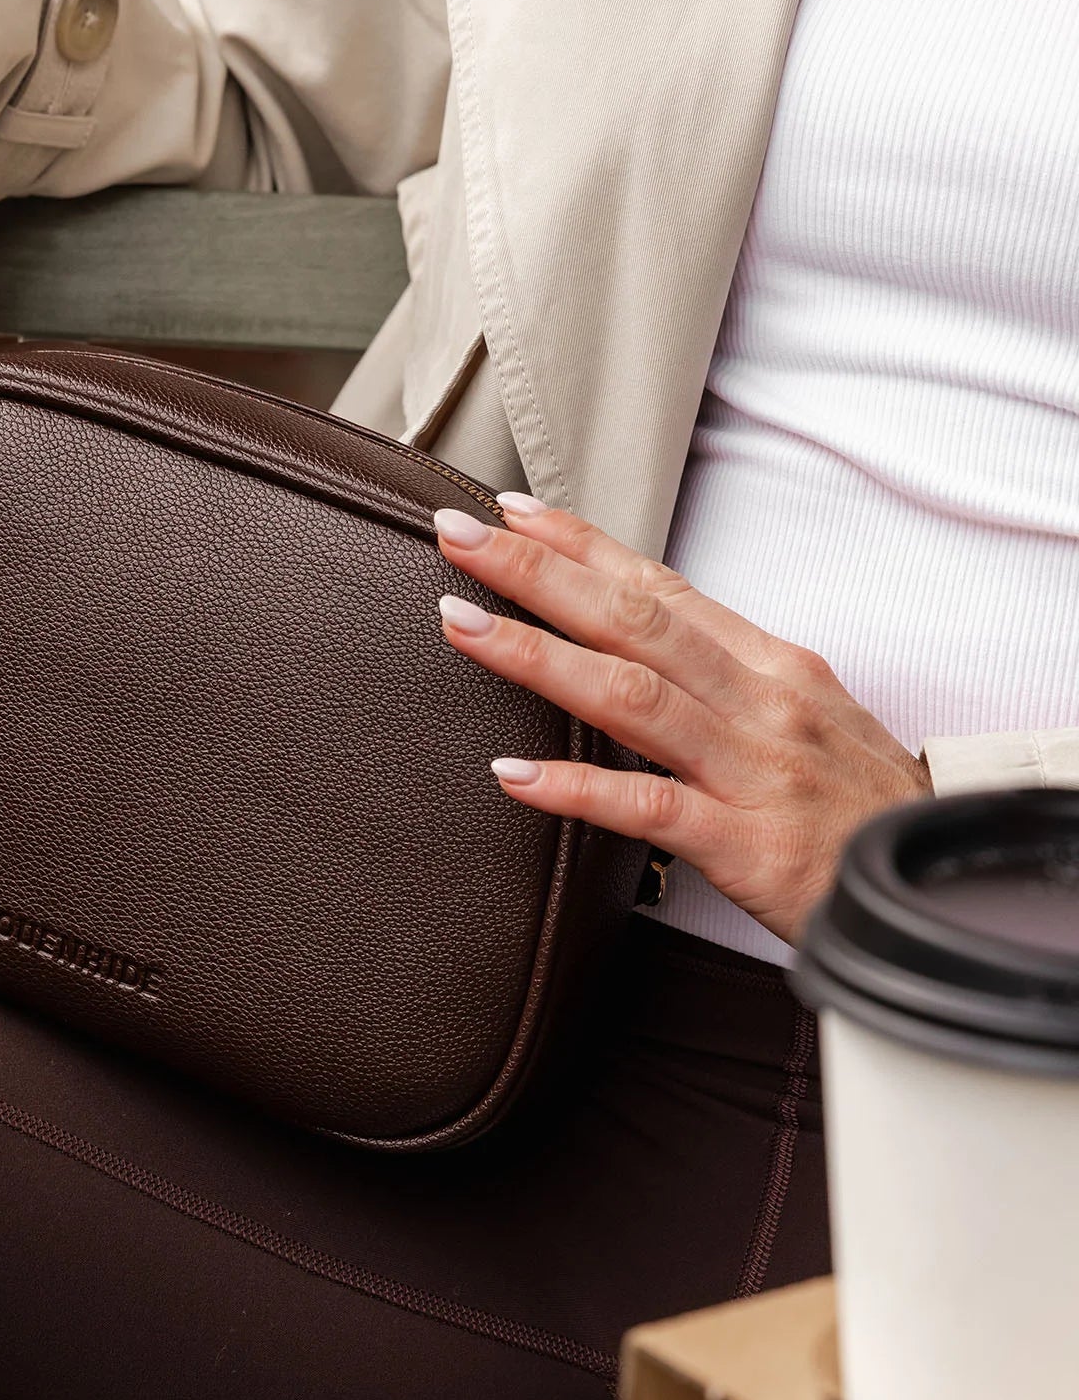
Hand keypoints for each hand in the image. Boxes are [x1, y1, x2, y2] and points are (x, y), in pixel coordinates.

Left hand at [433, 496, 929, 942]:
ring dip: (539, 655)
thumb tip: (644, 642)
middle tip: (459, 536)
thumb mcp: (805, 721)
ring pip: (633, 695)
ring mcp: (753, 770)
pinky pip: (649, 808)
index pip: (662, 588)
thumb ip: (727, 681)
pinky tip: (513, 773)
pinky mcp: (747, 845)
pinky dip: (577, 787)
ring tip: (463, 624)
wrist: (940, 888)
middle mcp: (760, 703)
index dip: (584, 547)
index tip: (513, 511)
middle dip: (539, 573)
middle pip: (634, 621)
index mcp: (771, 666)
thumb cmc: (861, 810)